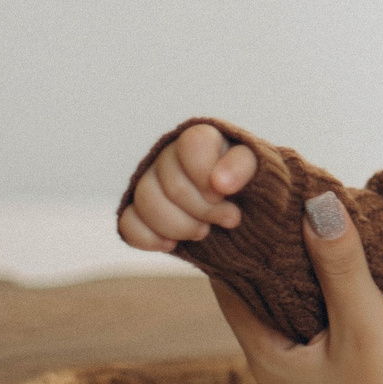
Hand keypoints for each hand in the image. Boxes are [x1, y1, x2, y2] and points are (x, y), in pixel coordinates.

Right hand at [118, 123, 255, 253]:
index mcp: (198, 139)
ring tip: (204, 231)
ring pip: (146, 204)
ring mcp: (148, 182)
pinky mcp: (136, 210)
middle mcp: (168, 155)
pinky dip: (150, 238)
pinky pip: (128, 223)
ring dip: (179, 227)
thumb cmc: (246, 183)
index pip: (192, 145)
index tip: (225, 194)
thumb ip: (241, 167)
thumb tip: (219, 182)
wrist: (238, 208)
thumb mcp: (254, 169)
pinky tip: (172, 244)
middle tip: (228, 219)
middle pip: (172, 186)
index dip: (206, 175)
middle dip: (203, 210)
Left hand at [209, 193, 382, 383]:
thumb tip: (316, 204)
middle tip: (285, 200)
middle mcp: (280, 370)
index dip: (237, 246)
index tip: (246, 202)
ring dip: (305, 273)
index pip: (231, 289)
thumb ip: (340, 264)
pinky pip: (323, 324)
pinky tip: (351, 269)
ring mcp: (312, 377)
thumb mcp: (365, 323)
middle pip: (262, 298)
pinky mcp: (343, 379)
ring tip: (318, 223)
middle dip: (274, 253)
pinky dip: (329, 294)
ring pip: (296, 310)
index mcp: (267, 360)